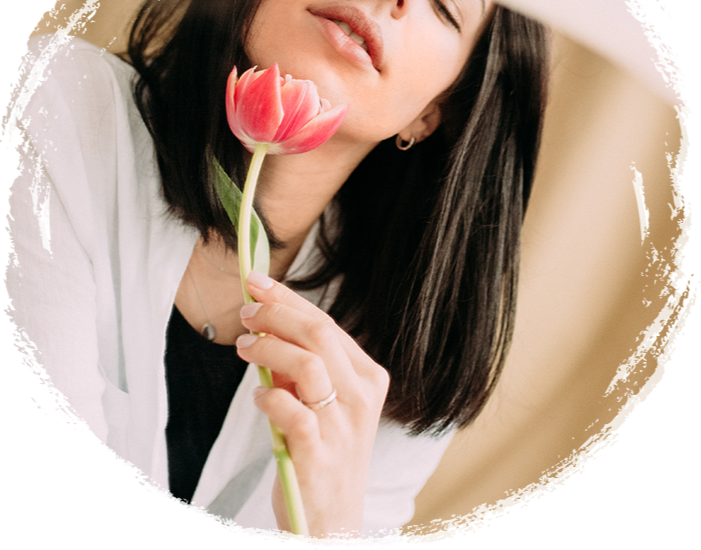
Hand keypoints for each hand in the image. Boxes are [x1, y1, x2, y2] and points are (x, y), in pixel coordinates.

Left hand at [235, 270, 389, 543]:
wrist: (331, 519)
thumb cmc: (324, 451)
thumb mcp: (324, 401)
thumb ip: (303, 366)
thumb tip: (267, 322)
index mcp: (367, 377)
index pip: (327, 324)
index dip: (288, 299)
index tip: (256, 283)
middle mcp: (362, 397)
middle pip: (319, 334)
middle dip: (277, 314)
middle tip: (246, 312)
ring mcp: (344, 427)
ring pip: (309, 364)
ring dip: (269, 348)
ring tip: (243, 348)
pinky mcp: (320, 455)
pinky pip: (293, 412)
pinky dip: (269, 397)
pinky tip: (258, 396)